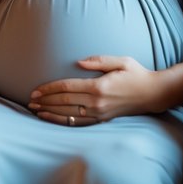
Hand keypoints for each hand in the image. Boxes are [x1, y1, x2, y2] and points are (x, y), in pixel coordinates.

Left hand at [28, 56, 157, 124]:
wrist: (152, 94)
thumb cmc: (137, 74)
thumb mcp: (122, 61)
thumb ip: (99, 60)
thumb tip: (79, 61)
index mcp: (99, 86)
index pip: (67, 87)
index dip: (49, 88)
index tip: (36, 90)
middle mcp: (97, 102)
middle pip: (64, 101)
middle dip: (45, 100)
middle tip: (30, 100)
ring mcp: (99, 113)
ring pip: (68, 114)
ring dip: (49, 112)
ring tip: (35, 110)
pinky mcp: (101, 119)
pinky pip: (77, 122)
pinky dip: (61, 121)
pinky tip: (50, 119)